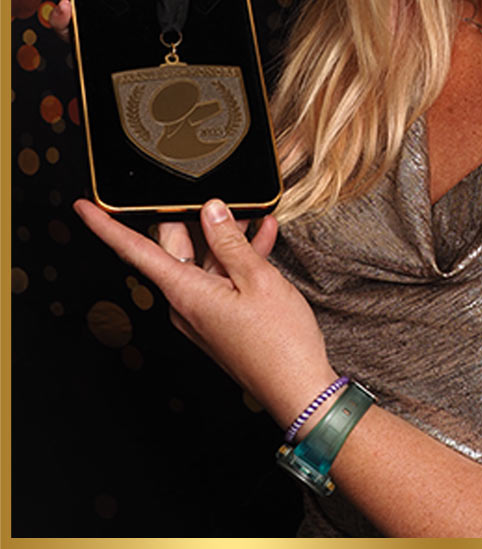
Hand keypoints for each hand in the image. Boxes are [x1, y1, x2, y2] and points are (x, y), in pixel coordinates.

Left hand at [74, 197, 335, 428]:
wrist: (298, 389)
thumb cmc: (280, 343)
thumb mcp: (258, 278)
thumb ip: (229, 240)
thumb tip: (211, 211)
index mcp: (185, 293)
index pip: (134, 251)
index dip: (106, 227)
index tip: (84, 208)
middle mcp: (185, 304)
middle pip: (173, 249)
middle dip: (190, 218)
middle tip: (206, 192)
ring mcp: (202, 312)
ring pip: (202, 260)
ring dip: (224, 236)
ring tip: (251, 211)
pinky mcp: (220, 318)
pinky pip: (221, 278)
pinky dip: (239, 257)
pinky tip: (261, 235)